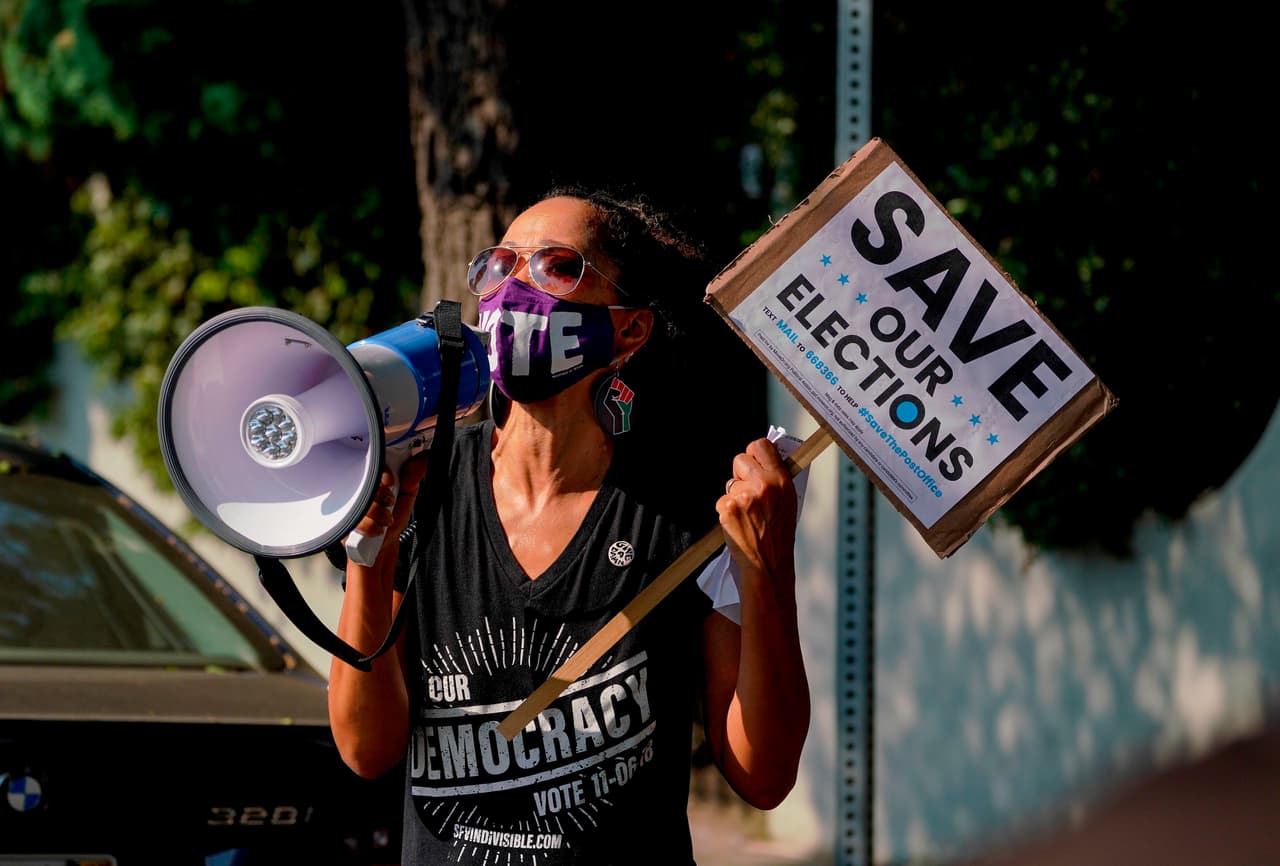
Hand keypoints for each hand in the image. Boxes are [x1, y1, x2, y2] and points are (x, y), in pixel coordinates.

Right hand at [352, 449, 429, 551]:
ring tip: (386, 519)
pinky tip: (377, 529)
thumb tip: (423, 457)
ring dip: (380, 513)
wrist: (382, 546)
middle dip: (382, 495)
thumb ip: (414, 476)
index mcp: (371, 478)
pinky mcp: (343, 521)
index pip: (371, 464)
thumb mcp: (407, 494)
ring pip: (363, 502)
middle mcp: (357, 489)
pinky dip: (373, 527)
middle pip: (365, 482)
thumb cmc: (393, 518)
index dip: (382, 472)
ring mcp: (348, 505)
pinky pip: (358, 520)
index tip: (391, 482)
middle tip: (390, 502)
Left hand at [716, 437, 797, 581]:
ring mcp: (744, 496)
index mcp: (781, 480)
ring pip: (730, 483)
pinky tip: (738, 524)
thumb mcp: (788, 502)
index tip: (753, 462)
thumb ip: (776, 479)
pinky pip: (721, 500)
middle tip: (749, 494)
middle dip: (740, 474)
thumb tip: (763, 461)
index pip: (761, 445)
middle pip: (740, 459)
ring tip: (747, 515)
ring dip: (734, 496)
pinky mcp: (728, 507)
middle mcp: (763, 485)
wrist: (769, 563)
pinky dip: (726, 512)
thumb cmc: (778, 536)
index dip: (754, 453)